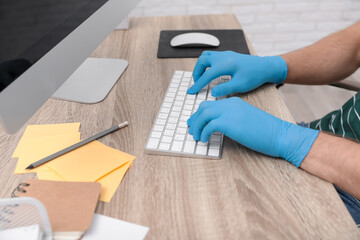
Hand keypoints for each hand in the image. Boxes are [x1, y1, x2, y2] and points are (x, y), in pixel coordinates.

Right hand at [187, 51, 287, 96]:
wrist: (266, 67)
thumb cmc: (255, 76)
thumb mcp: (241, 85)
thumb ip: (225, 89)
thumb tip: (213, 93)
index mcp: (226, 64)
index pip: (206, 75)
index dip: (197, 84)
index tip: (191, 91)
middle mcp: (224, 57)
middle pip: (202, 60)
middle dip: (197, 72)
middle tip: (197, 83)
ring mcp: (226, 54)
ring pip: (206, 56)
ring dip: (201, 66)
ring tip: (203, 78)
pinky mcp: (228, 55)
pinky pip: (212, 56)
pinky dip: (207, 64)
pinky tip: (211, 73)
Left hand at [187, 97, 318, 166]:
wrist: (279, 134)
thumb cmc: (265, 131)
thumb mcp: (246, 119)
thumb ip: (232, 119)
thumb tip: (218, 127)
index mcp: (234, 102)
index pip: (210, 104)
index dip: (199, 114)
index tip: (195, 123)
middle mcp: (230, 104)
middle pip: (203, 108)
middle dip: (195, 119)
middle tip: (192, 130)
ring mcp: (229, 112)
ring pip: (203, 115)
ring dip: (197, 127)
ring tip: (197, 137)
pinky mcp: (230, 123)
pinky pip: (208, 126)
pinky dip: (204, 133)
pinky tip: (205, 140)